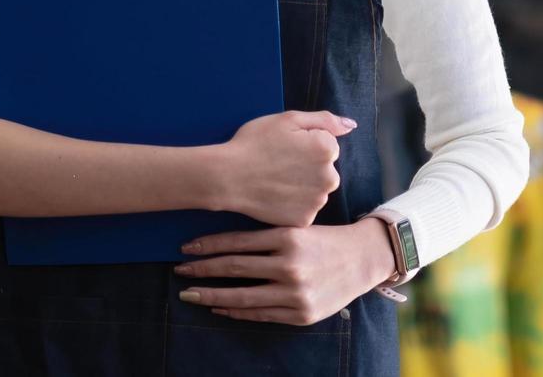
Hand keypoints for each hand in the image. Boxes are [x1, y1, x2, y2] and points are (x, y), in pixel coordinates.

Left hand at [175, 222, 396, 324]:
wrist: (363, 260)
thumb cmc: (325, 240)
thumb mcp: (298, 228)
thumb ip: (265, 236)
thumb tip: (220, 242)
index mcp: (288, 237)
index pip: (237, 242)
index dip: (207, 245)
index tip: (185, 248)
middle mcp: (290, 265)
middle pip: (234, 268)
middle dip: (202, 270)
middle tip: (179, 270)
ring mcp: (295, 293)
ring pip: (242, 296)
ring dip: (211, 295)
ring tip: (189, 294)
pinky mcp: (300, 314)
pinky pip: (259, 314)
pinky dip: (236, 311)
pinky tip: (219, 307)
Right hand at [211, 111, 353, 227]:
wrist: (228, 176)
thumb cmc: (254, 143)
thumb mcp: (288, 119)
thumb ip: (325, 120)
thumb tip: (351, 125)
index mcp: (328, 150)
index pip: (327, 145)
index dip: (305, 144)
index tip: (286, 147)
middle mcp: (330, 178)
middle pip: (325, 170)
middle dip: (308, 167)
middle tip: (280, 164)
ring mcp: (317, 202)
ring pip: (316, 190)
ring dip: (303, 187)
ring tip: (276, 180)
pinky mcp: (304, 220)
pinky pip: (305, 209)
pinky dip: (294, 204)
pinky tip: (276, 196)